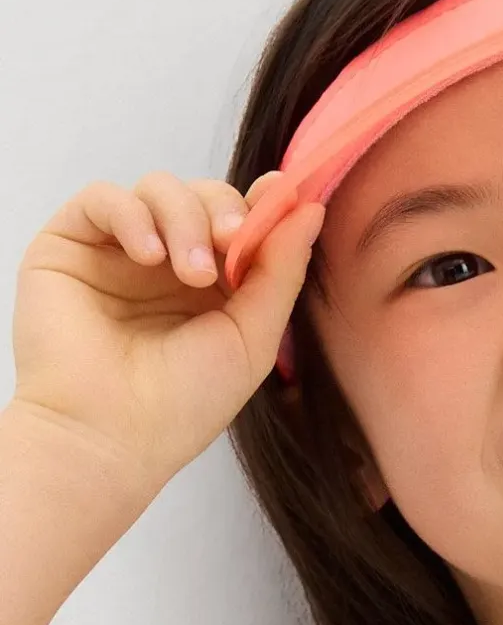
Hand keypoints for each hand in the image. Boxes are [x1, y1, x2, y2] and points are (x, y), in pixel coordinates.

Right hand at [9, 171, 323, 495]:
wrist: (110, 435)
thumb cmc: (184, 404)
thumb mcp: (252, 338)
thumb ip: (281, 271)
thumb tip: (309, 206)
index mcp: (213, 287)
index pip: (239, 222)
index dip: (262, 204)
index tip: (283, 192)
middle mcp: (167, 264)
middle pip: (203, 196)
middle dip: (224, 211)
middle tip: (231, 242)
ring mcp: (118, 252)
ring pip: (158, 188)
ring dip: (184, 218)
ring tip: (189, 273)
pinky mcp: (71, 243)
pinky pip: (103, 197)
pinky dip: (132, 214)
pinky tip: (148, 255)